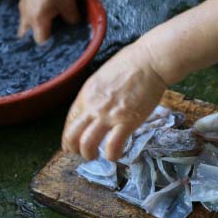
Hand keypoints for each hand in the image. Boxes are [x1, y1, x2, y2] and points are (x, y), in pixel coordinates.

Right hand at [17, 0, 78, 43]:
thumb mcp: (69, 4)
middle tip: (54, 36)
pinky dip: (35, 17)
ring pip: (27, 25)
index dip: (51, 45)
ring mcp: (23, 7)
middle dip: (41, 37)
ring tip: (51, 25)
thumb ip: (72, 20)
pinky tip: (46, 12)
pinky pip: (28, 15)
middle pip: (30, 35)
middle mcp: (26, 16)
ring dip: (38, 27)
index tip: (61, 44)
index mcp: (37, 20)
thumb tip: (74, 26)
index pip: (41, 42)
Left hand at [61, 42, 167, 160]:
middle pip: (72, 135)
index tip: (73, 142)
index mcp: (86, 94)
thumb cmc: (131, 64)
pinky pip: (113, 146)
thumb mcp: (103, 77)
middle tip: (82, 153)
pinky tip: (116, 155)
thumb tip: (95, 106)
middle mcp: (93, 106)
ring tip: (96, 156)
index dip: (68, 136)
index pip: (69, 121)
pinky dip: (112, 155)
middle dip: (74, 149)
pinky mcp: (127, 121)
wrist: (149, 61)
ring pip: (87, 144)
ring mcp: (109, 115)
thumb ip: (96, 94)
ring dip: (89, 155)